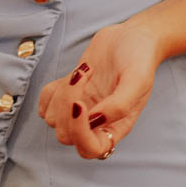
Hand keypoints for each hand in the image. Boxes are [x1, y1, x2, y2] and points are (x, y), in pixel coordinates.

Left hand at [37, 17, 160, 160]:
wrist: (132, 36)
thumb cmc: (139, 59)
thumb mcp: (138, 80)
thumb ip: (120, 105)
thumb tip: (94, 121)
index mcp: (116, 126)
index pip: (90, 149)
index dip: (79, 133)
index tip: (79, 104)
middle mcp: (96, 122)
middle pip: (67, 135)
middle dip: (67, 105)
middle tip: (85, 75)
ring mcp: (81, 108)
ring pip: (53, 119)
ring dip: (61, 94)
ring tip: (83, 72)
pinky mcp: (69, 92)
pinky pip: (46, 104)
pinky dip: (50, 92)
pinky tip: (70, 77)